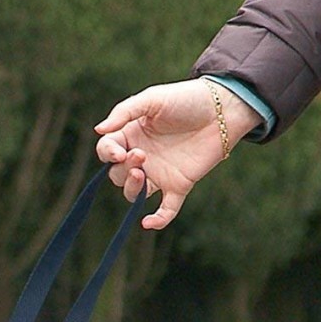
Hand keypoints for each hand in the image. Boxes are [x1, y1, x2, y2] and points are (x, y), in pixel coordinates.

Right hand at [95, 79, 262, 229]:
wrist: (223, 109)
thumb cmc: (186, 99)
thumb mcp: (152, 99)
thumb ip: (124, 112)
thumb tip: (98, 130)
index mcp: (132, 136)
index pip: (107, 151)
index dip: (107, 154)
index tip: (119, 152)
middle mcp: (142, 157)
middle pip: (117, 175)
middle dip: (123, 169)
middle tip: (141, 155)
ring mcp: (159, 174)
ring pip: (134, 193)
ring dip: (132, 189)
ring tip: (141, 175)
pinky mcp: (179, 186)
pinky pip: (165, 210)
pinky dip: (157, 220)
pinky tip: (148, 223)